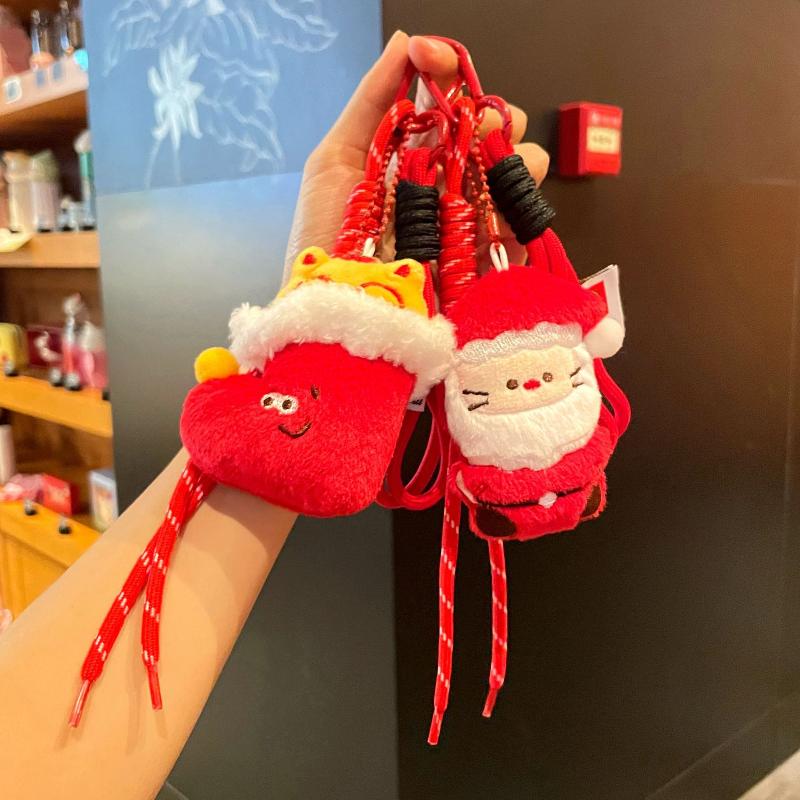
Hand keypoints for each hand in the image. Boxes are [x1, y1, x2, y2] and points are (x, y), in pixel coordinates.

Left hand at [285, 32, 548, 273]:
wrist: (334, 309)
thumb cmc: (324, 239)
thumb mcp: (334, 162)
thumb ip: (371, 101)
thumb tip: (406, 42)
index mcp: (415, 154)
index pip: (449, 102)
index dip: (449, 73)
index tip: (433, 59)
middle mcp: (448, 183)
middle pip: (496, 133)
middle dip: (496, 115)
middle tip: (475, 124)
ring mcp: (471, 222)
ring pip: (519, 172)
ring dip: (516, 157)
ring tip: (486, 170)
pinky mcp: (489, 263)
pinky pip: (524, 227)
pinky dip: (520, 211)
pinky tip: (496, 212)